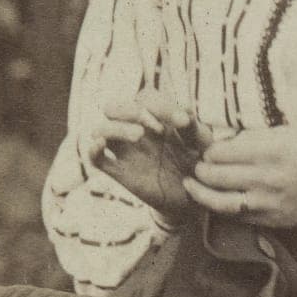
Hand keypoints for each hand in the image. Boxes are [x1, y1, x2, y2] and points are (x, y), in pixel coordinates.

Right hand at [76, 92, 192, 168]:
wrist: (193, 198)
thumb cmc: (198, 164)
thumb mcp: (203, 146)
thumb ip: (195, 129)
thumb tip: (185, 111)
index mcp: (155, 118)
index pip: (145, 97)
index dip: (160, 104)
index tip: (182, 122)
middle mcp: (136, 130)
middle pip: (115, 107)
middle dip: (130, 110)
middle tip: (154, 127)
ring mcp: (126, 151)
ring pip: (101, 129)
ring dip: (116, 128)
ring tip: (138, 135)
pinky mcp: (120, 173)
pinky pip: (97, 159)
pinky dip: (93, 149)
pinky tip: (101, 144)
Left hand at [184, 128, 296, 227]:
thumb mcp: (289, 134)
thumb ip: (255, 138)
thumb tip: (225, 143)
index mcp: (271, 150)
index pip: (221, 152)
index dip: (208, 151)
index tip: (208, 150)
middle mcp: (267, 177)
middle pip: (215, 175)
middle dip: (200, 170)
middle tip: (198, 166)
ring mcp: (269, 202)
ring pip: (220, 201)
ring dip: (201, 193)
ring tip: (193, 185)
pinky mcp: (273, 219)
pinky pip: (238, 216)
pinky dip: (221, 207)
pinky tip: (215, 200)